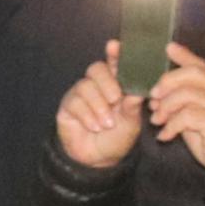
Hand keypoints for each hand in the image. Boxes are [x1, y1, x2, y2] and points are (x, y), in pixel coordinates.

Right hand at [54, 51, 143, 168]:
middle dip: (107, 82)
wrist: (98, 159)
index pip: (115, 63)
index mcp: (116, 84)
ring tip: (106, 124)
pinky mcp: (68, 106)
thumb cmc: (117, 136)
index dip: (114, 53)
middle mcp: (97, 86)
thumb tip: (136, 93)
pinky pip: (75, 102)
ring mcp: (80, 95)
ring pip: (85, 86)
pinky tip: (95, 127)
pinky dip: (88, 116)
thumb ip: (131, 107)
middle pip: (96, 69)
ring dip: (98, 106)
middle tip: (115, 98)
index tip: (114, 46)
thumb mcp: (130, 123)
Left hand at [145, 44, 204, 180]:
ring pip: (187, 94)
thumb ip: (184, 99)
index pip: (202, 65)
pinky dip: (171, 126)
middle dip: (167, 83)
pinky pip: (188, 117)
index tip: (167, 49)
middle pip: (193, 74)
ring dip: (165, 107)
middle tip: (153, 98)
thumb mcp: (196, 114)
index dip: (184, 55)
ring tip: (156, 120)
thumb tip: (159, 87)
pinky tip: (165, 136)